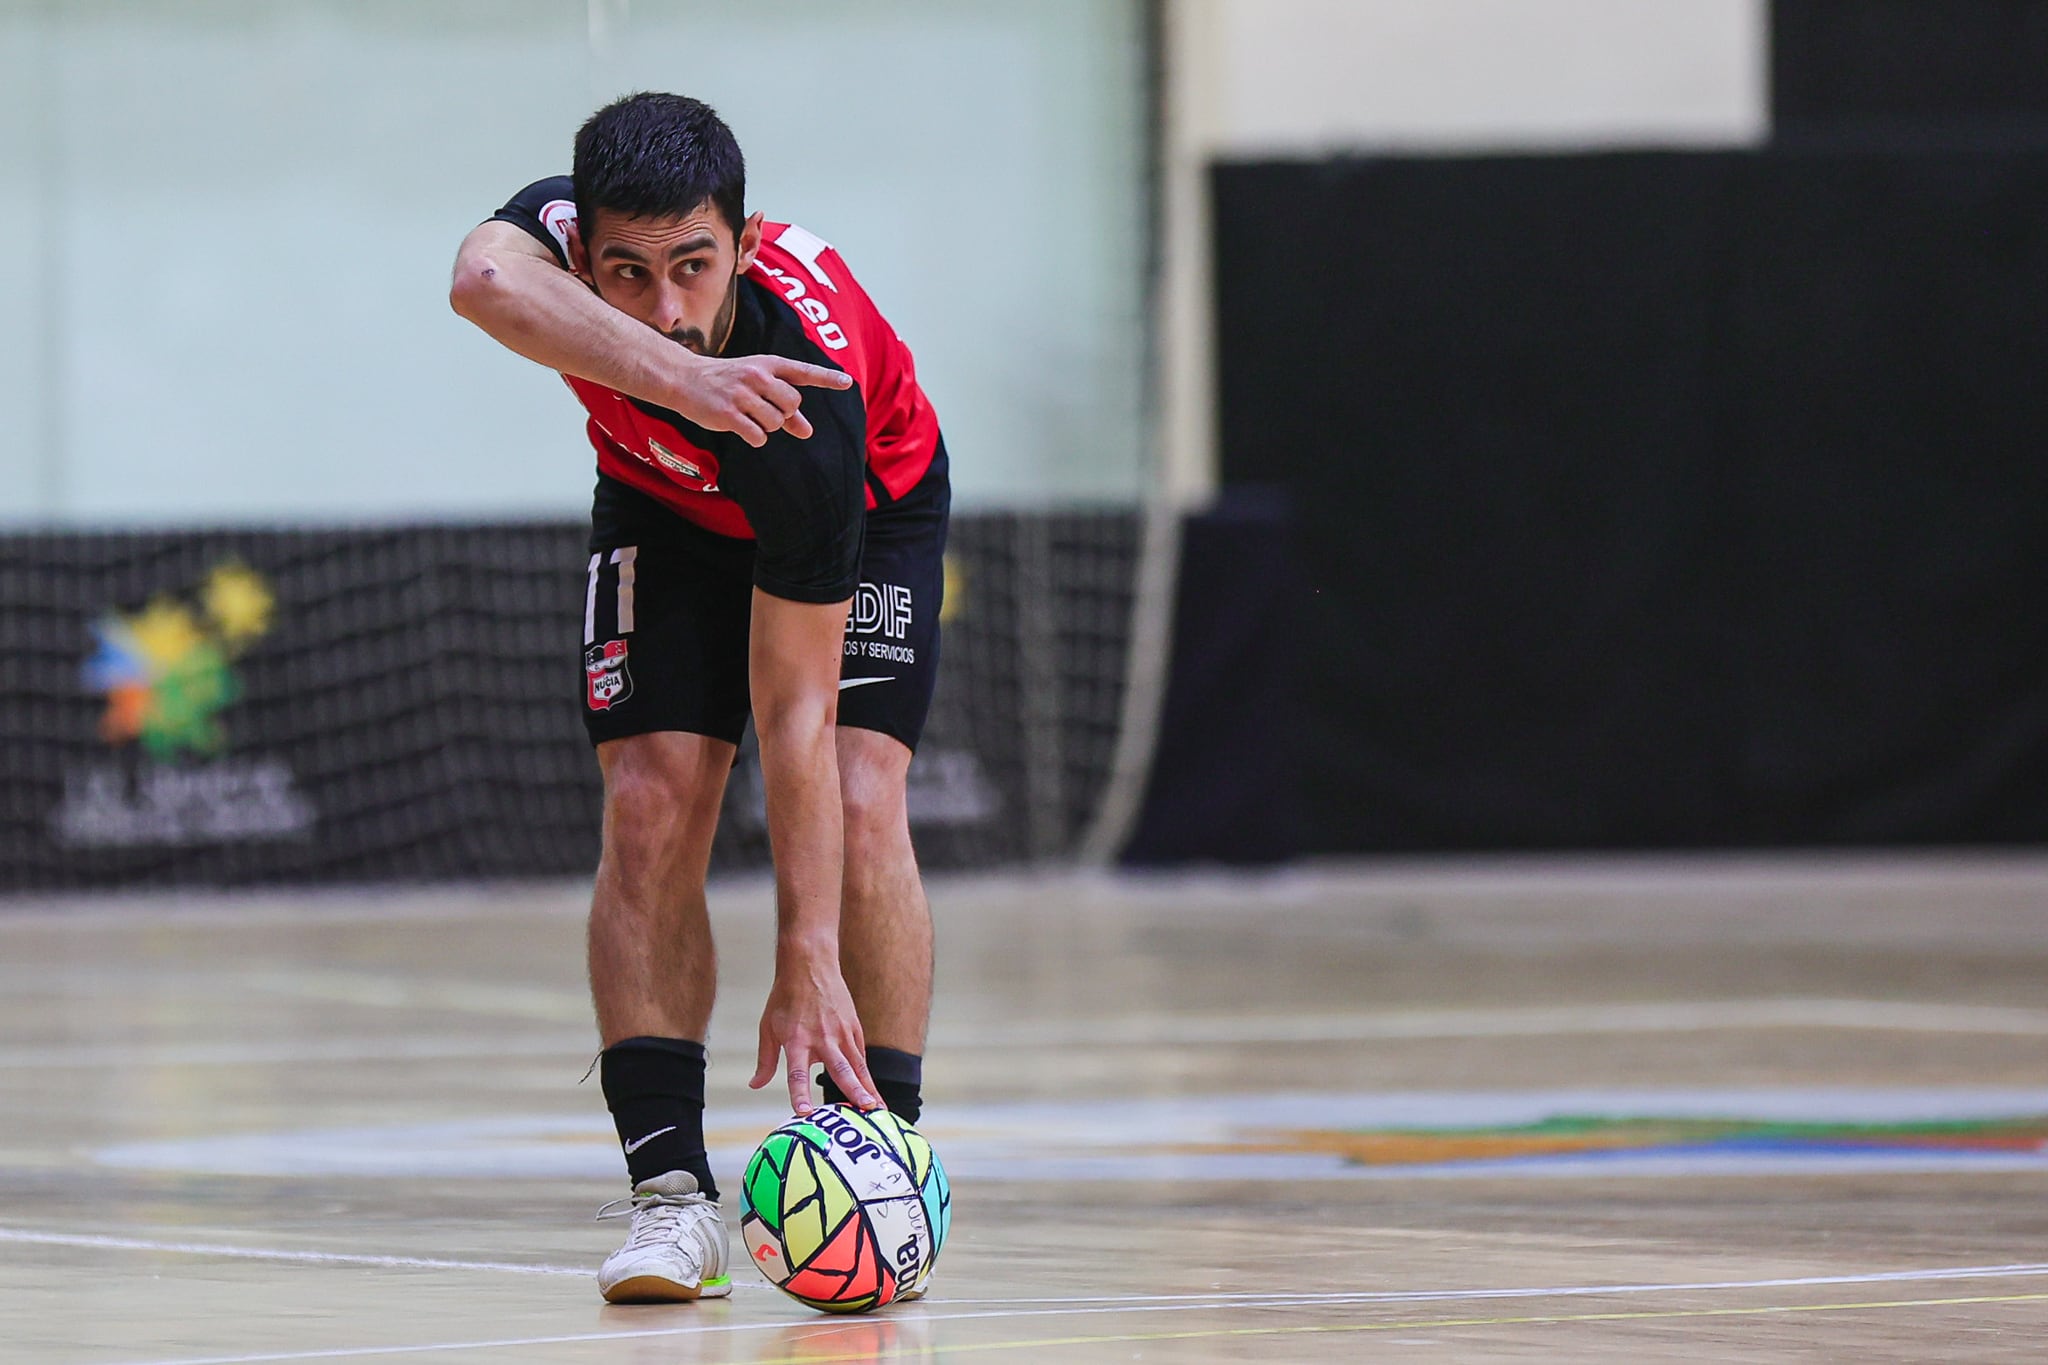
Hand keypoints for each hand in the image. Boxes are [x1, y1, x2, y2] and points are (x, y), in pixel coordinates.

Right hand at [669, 355, 852, 447]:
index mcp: (768, 364)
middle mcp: (757, 376)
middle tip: (763, 407)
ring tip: (747, 415)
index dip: (827, 378)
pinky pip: (758, 436)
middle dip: (783, 413)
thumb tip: (807, 432)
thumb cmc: (727, 382)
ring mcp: (742, 395)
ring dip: (766, 426)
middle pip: (792, 404)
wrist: (685, 379)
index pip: (803, 371)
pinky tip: (740, 426)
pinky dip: (754, 437)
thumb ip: (784, 407)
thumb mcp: (757, 386)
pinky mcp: (729, 414)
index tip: (848, 382)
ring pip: (776, 422)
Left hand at [750, 948, 881, 1114]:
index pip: (797, 1072)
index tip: (805, 1112)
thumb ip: (765, 1060)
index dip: (800, 1093)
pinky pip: (860, 1055)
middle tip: (866, 1109)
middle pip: (841, 1068)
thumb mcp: (768, 1027)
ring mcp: (842, 1032)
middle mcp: (822, 1037)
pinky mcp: (853, 1027)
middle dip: (854, 1090)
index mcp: (797, 1039)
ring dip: (869, 1087)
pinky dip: (866, 1074)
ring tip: (879, 1108)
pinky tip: (872, 1091)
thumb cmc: (785, 998)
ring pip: (858, 1065)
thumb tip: (755, 1085)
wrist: (810, 964)